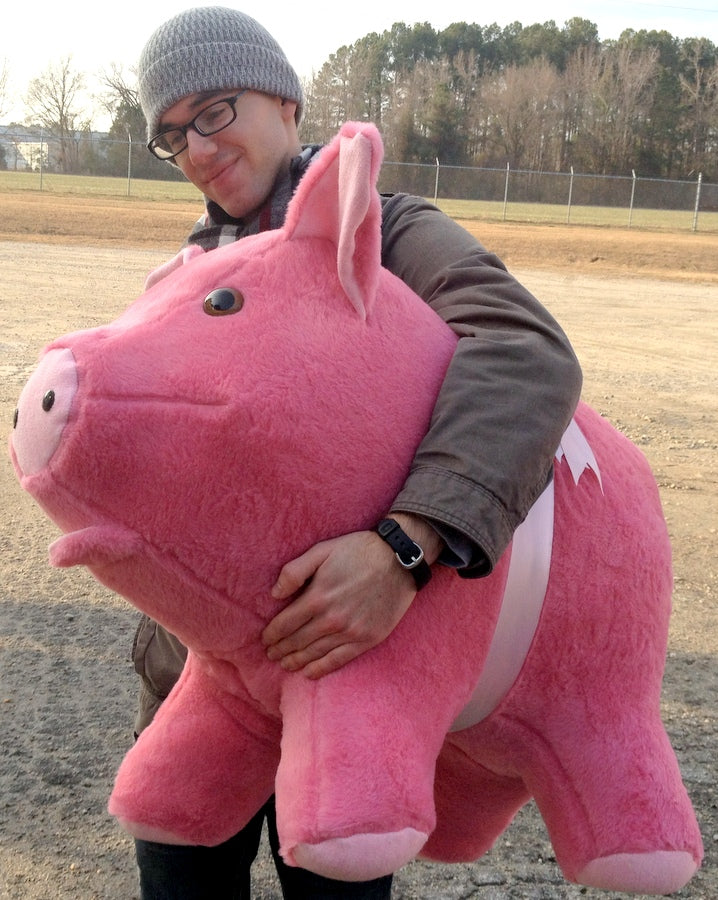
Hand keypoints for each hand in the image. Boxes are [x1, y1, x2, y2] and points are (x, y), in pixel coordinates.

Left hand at [262, 514, 441, 678]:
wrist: (398, 559)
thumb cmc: (358, 551)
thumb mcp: (322, 550)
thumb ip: (294, 571)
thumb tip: (274, 594)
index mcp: (318, 597)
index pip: (285, 624)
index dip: (272, 635)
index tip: (265, 640)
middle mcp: (332, 619)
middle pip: (297, 641)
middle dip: (280, 650)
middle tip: (271, 655)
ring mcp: (350, 632)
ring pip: (315, 654)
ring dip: (296, 661)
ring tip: (285, 664)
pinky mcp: (367, 639)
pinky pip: (338, 660)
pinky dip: (320, 669)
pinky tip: (309, 673)